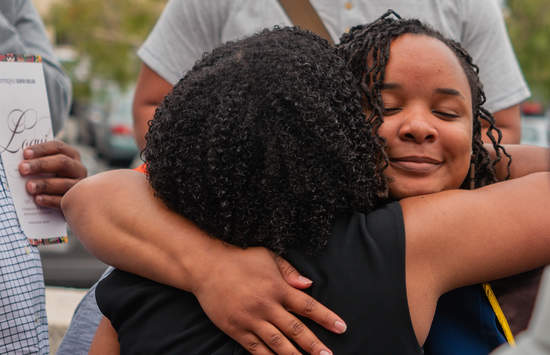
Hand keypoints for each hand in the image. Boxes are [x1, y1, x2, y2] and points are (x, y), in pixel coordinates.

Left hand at [18, 141, 86, 208]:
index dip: (41, 149)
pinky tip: (37, 199)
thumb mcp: (49, 167)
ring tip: (29, 187)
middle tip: (23, 169)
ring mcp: (79, 186)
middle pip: (62, 163)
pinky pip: (64, 201)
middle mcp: (78, 168)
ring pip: (64, 183)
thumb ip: (38, 162)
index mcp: (71, 155)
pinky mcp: (77, 202)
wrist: (73, 200)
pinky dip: (50, 200)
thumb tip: (20, 162)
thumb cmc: (53, 178)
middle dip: (41, 165)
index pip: (57, 147)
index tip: (25, 154)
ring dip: (45, 184)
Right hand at [192, 245, 345, 354]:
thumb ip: (289, 272)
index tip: (341, 327)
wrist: (206, 268)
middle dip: (314, 345)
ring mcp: (251, 320)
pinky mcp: (237, 330)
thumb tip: (308, 285)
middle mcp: (266, 306)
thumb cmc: (240, 260)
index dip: (325, 317)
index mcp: (277, 288)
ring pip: (278, 344)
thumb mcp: (268, 257)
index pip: (307, 306)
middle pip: (296, 330)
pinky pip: (256, 349)